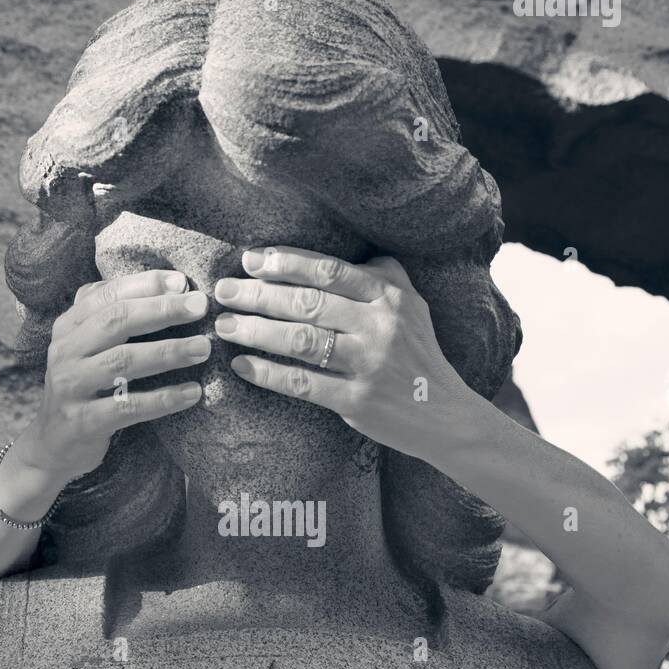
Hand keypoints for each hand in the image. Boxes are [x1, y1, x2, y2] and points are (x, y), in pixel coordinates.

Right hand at [19, 269, 209, 484]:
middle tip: (200, 307)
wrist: (53, 444)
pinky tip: (192, 392)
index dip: (145, 285)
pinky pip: (128, 407)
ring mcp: (71, 386)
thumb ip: (114, 315)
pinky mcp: (83, 421)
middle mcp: (65, 351)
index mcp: (68, 326)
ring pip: (123, 361)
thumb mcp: (87, 346)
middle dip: (162, 310)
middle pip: (116, 321)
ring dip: (168, 352)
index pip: (106, 295)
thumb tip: (170, 284)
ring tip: (203, 348)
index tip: (182, 282)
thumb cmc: (84, 387)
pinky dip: (163, 399)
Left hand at [213, 247, 471, 463]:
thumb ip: (381, 275)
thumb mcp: (411, 305)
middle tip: (223, 291)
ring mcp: (369, 364)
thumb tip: (339, 253)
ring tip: (223, 326)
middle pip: (308, 303)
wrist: (446, 415)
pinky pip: (303, 384)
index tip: (250, 260)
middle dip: (258, 295)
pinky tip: (241, 365)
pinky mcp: (358, 401)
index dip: (286, 263)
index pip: (328, 270)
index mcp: (389, 296)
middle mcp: (380, 325)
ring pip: (301, 341)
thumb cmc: (417, 355)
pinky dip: (268, 373)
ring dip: (255, 331)